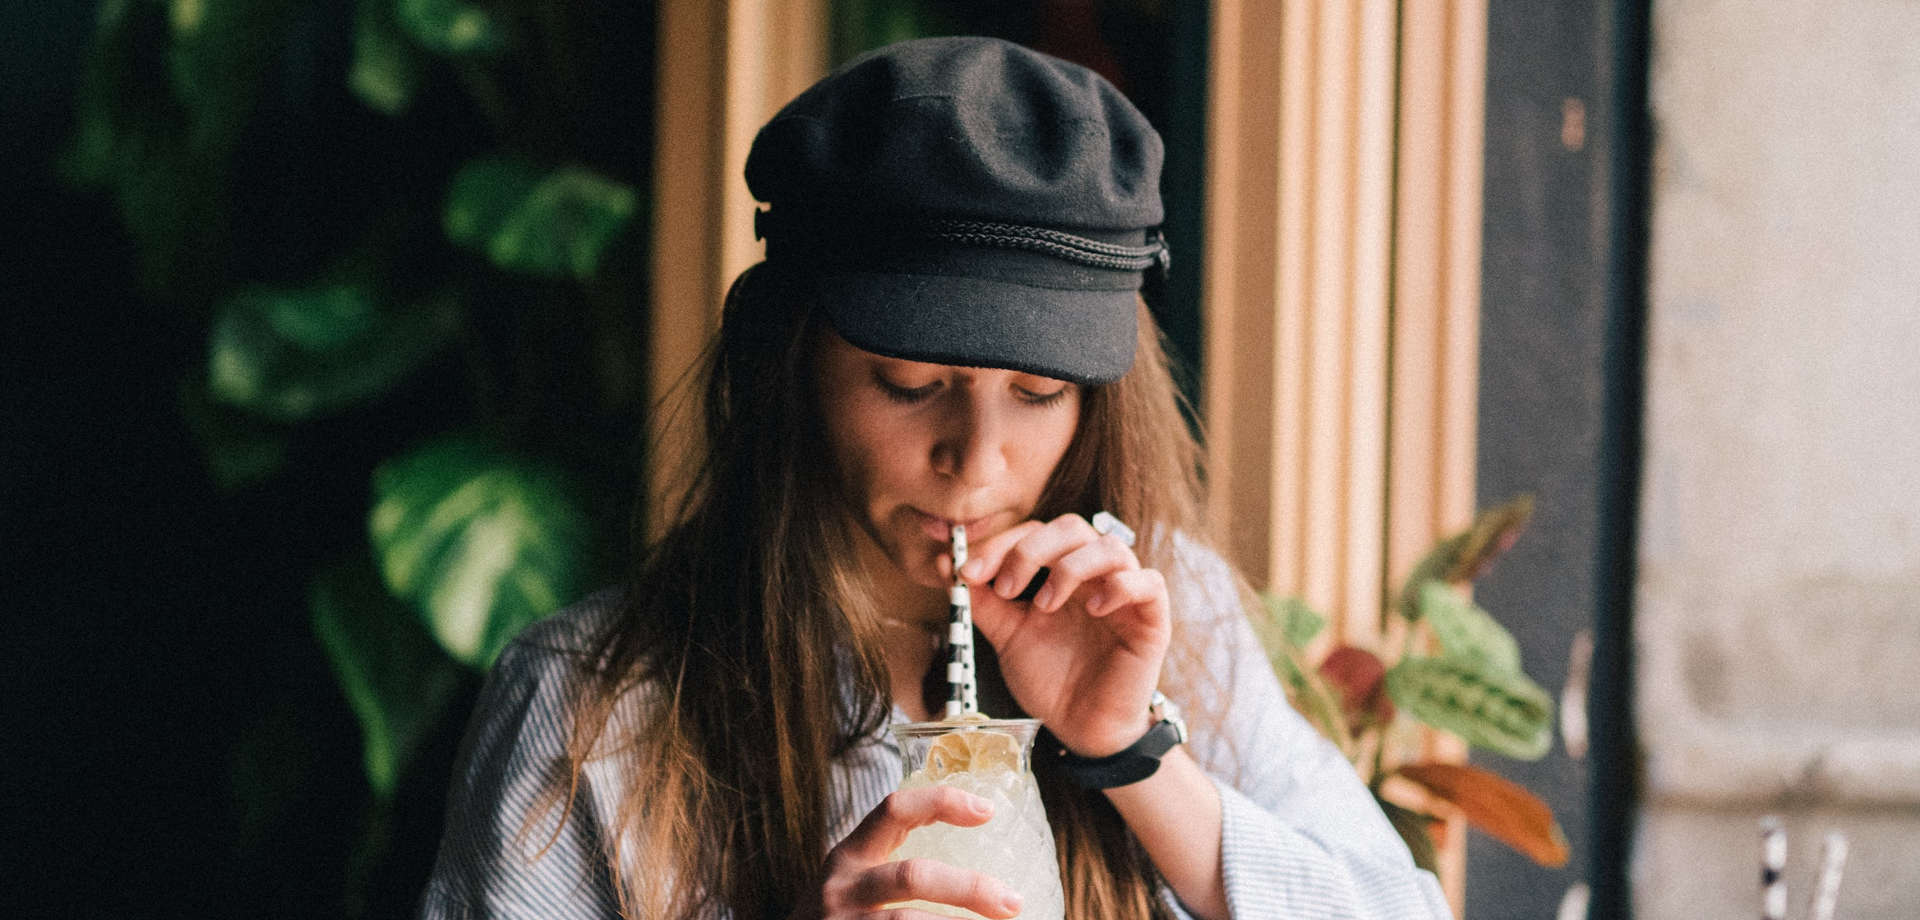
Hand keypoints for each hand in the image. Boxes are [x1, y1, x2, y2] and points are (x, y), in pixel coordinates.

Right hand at [789, 786, 1023, 919]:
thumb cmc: (838, 918)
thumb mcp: (855, 882)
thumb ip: (898, 869)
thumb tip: (983, 878)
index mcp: (849, 855)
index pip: (895, 809)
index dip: (942, 802)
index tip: (988, 810)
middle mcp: (842, 888)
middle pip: (913, 877)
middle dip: (969, 889)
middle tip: (1012, 903)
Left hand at [956, 514, 1171, 756]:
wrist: (1080, 729)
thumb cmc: (1050, 680)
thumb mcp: (1006, 636)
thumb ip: (981, 600)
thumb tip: (945, 561)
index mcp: (1060, 573)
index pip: (1036, 531)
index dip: (1002, 543)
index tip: (967, 572)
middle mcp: (1093, 576)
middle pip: (1072, 527)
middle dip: (1031, 549)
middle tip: (1005, 587)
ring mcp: (1125, 595)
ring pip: (1111, 546)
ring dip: (1070, 568)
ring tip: (1044, 606)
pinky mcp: (1151, 619)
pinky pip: (1149, 582)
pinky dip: (1119, 586)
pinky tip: (1094, 609)